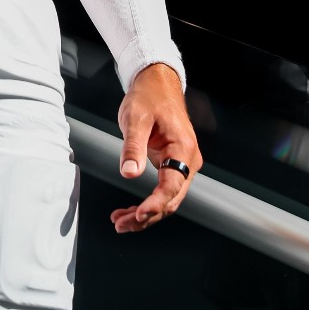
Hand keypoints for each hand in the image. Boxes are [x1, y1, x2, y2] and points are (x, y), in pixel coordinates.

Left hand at [109, 61, 202, 232]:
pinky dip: (147, 203)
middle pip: (171, 199)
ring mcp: (182, 164)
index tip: (138, 215)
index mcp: (183, 148)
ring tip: (121, 222)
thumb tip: (129, 173)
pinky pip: (162, 190)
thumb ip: (133, 146)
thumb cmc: (149, 96)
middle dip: (147, 216)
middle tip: (121, 224)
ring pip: (167, 199)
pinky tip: (130, 211)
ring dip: (145, 214)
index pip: (172, 186)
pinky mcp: (172, 164)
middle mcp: (188, 160)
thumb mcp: (136, 118)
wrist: (157, 84)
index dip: (155, 204)